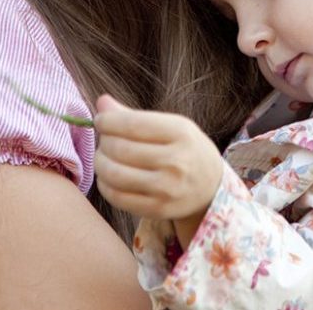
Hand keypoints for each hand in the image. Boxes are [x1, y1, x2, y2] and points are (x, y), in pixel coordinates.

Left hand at [93, 95, 224, 230]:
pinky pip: (117, 197)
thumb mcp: (171, 125)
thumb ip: (134, 116)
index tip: (101, 120)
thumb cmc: (186, 149)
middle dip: (104, 142)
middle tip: (104, 139)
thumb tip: (102, 103)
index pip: (133, 124)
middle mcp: (175, 161)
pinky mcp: (157, 210)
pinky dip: (104, 185)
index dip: (108, 121)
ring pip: (115, 174)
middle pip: (121, 149)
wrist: (212, 188)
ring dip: (100, 163)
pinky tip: (108, 176)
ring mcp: (166, 189)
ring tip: (103, 157)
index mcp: (180, 133)